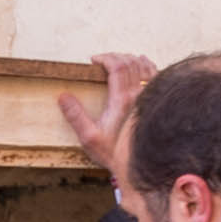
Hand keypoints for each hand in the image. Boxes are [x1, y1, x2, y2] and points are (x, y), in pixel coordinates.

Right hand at [56, 50, 155, 193]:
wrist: (139, 165)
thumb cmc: (114, 153)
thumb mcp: (89, 137)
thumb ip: (75, 116)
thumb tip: (62, 96)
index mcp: (122, 100)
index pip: (117, 66)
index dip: (105, 58)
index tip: (94, 60)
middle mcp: (139, 95)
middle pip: (130, 62)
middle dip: (115, 56)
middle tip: (103, 60)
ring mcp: (151, 97)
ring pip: (144, 66)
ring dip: (130, 58)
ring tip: (119, 59)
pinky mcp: (158, 102)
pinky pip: (156, 74)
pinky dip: (147, 65)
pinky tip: (143, 62)